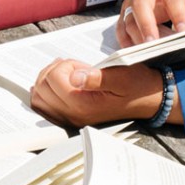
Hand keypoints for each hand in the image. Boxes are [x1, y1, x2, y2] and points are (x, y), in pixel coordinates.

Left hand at [29, 59, 171, 127]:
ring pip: (38, 97)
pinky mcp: (70, 118)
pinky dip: (44, 91)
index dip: (65, 65)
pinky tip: (57, 83)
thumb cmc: (136, 86)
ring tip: (66, 73)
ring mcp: (70, 119)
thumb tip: (75, 76)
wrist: (147, 101)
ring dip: (47, 79)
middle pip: (42, 87)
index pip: (54, 79)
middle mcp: (74, 115)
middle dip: (54, 70)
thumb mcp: (121, 76)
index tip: (83, 65)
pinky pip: (43, 107)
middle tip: (74, 67)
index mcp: (84, 105)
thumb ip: (97, 77)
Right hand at [116, 0, 184, 47]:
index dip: (177, 16)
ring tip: (148, 53)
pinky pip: (121, 27)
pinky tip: (133, 51)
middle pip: (141, 6)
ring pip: (129, 18)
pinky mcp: (126, 12)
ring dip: (137, 37)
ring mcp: (132, 0)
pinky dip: (125, 40)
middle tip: (153, 44)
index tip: (183, 32)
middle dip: (147, 26)